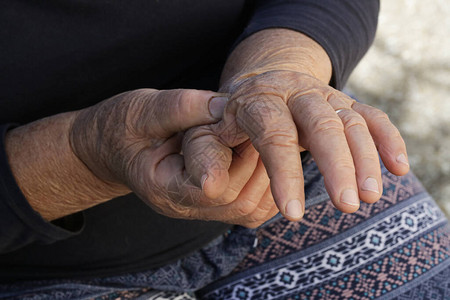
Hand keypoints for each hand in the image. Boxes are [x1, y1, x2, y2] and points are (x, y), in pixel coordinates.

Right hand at [70, 88, 276, 225]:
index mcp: (164, 187)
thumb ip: (182, 108)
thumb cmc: (121, 128)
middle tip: (261, 129)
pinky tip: (261, 155)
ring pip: (250, 210)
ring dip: (265, 175)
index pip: (213, 187)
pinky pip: (249, 208)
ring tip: (264, 140)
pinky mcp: (209, 203)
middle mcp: (184, 206)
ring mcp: (198, 209)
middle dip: (258, 163)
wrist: (110, 147)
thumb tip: (227, 106)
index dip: (238, 159)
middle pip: (238, 201)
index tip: (245, 127)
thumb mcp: (143, 110)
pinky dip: (263, 184)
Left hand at [183, 70, 409, 221]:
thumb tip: (209, 187)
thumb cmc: (228, 117)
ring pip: (351, 121)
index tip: (293, 213)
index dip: (284, 172)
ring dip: (365, 159)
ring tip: (369, 197)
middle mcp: (294, 92)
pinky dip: (388, 139)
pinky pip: (371, 116)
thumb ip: (204, 153)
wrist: (258, 84)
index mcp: (257, 99)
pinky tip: (399, 167)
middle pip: (322, 123)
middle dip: (336, 165)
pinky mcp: (343, 103)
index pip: (274, 134)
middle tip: (346, 206)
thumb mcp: (206, 129)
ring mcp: (323, 95)